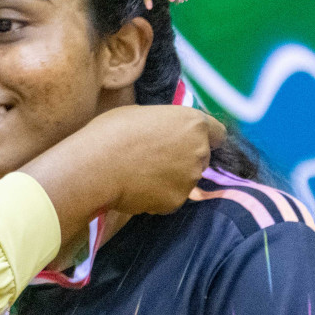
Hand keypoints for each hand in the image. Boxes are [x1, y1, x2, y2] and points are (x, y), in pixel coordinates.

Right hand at [82, 105, 225, 215]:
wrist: (97, 165)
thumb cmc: (113, 131)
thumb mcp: (141, 114)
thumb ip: (164, 125)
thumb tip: (163, 133)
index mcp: (194, 123)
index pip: (218, 133)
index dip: (205, 137)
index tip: (191, 141)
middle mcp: (199, 151)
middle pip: (201, 157)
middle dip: (184, 158)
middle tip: (155, 158)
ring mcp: (190, 179)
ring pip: (185, 179)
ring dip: (171, 178)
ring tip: (141, 173)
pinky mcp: (176, 201)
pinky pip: (170, 197)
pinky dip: (158, 195)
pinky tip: (137, 187)